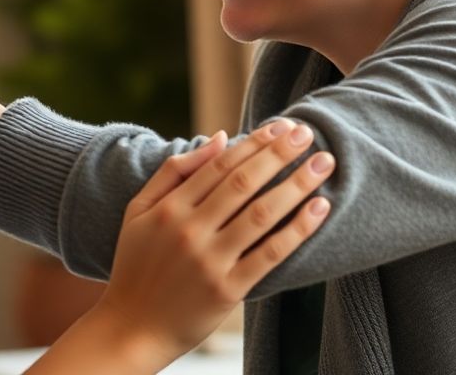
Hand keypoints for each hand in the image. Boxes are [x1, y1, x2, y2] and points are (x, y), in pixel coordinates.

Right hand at [84, 118, 333, 368]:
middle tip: (308, 133)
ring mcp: (210, 261)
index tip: (281, 127)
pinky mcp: (228, 290)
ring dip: (296, 185)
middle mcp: (189, 231)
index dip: (254, 143)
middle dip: (279, 154)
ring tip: (323, 163)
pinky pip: (270, 254)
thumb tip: (220, 138)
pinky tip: (319, 208)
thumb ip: (174, 172)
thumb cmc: (136, 265)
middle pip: (243, 183)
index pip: (219, 165)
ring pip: (261, 214)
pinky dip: (297, 230)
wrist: (132, 328)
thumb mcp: (138, 211)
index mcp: (169, 208)